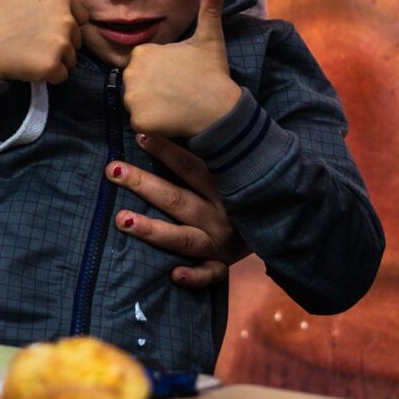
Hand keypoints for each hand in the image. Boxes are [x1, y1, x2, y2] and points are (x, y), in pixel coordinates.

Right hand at [0, 0, 87, 81]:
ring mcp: (60, 43)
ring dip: (55, 61)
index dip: (60, 25)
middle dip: (58, 44)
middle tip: (32, 41)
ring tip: (31, 53)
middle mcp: (65, 19)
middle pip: (76, 41)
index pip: (79, 19)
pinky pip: (63, 76)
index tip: (38, 26)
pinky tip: (31, 66)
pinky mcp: (53, 65)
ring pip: (71, 59)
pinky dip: (50, 76)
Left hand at [110, 135, 248, 288]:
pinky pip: (210, 274)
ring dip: (153, 230)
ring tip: (122, 219)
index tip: (139, 136)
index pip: (191, 166)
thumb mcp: (234, 167)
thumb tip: (170, 121)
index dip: (166, 150)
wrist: (285, 220)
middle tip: (113, 170)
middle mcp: (222, 214)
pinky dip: (195, 276)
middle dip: (143, 184)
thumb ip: (208, 152)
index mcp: (224, 187)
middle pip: (178, 199)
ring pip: (184, 237)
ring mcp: (222, 242)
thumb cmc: (245, 187)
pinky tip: (174, 275)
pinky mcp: (223, 264)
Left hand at [122, 0, 241, 136]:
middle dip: (151, 89)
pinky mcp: (138, 120)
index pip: (142, 65)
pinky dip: (152, 124)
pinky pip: (139, 123)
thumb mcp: (209, 38)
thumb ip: (208, 11)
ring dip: (150, 107)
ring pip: (136, 104)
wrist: (219, 109)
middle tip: (176, 91)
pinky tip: (170, 119)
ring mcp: (132, 98)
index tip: (177, 76)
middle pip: (135, 84)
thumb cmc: (212, 72)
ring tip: (173, 105)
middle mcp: (131, 73)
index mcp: (142, 52)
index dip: (159, 72)